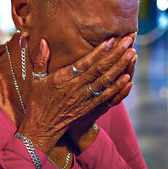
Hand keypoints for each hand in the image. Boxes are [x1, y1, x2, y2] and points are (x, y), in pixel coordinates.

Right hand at [18, 36, 135, 154]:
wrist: (42, 128)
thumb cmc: (37, 102)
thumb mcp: (34, 79)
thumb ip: (40, 60)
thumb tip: (43, 41)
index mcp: (62, 79)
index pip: (84, 63)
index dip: (98, 52)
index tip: (110, 40)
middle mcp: (76, 88)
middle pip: (99, 69)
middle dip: (116, 54)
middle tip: (129, 40)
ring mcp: (84, 99)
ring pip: (106, 81)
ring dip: (120, 67)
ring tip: (132, 53)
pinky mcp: (89, 108)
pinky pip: (106, 96)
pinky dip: (118, 87)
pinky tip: (128, 77)